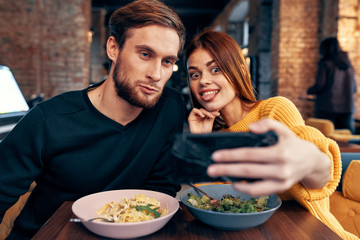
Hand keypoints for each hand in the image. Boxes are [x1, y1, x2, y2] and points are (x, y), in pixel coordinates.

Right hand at [188, 108, 219, 132]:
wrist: (201, 136)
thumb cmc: (205, 131)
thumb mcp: (210, 121)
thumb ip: (212, 115)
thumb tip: (216, 110)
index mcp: (204, 117)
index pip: (208, 112)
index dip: (213, 112)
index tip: (218, 114)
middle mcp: (200, 116)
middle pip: (205, 110)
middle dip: (210, 112)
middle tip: (213, 116)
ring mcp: (195, 116)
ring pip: (200, 110)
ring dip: (205, 112)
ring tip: (209, 116)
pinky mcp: (191, 117)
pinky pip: (194, 110)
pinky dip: (199, 112)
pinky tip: (202, 116)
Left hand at [208, 118, 330, 195]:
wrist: (312, 161)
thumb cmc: (292, 143)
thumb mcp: (284, 129)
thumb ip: (268, 124)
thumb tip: (251, 128)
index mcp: (279, 153)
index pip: (249, 155)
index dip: (231, 156)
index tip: (215, 156)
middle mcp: (281, 169)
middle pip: (247, 170)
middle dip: (226, 170)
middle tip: (210, 169)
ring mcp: (281, 182)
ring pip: (252, 186)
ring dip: (234, 181)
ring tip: (220, 176)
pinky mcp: (280, 189)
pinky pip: (259, 192)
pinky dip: (245, 188)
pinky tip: (235, 182)